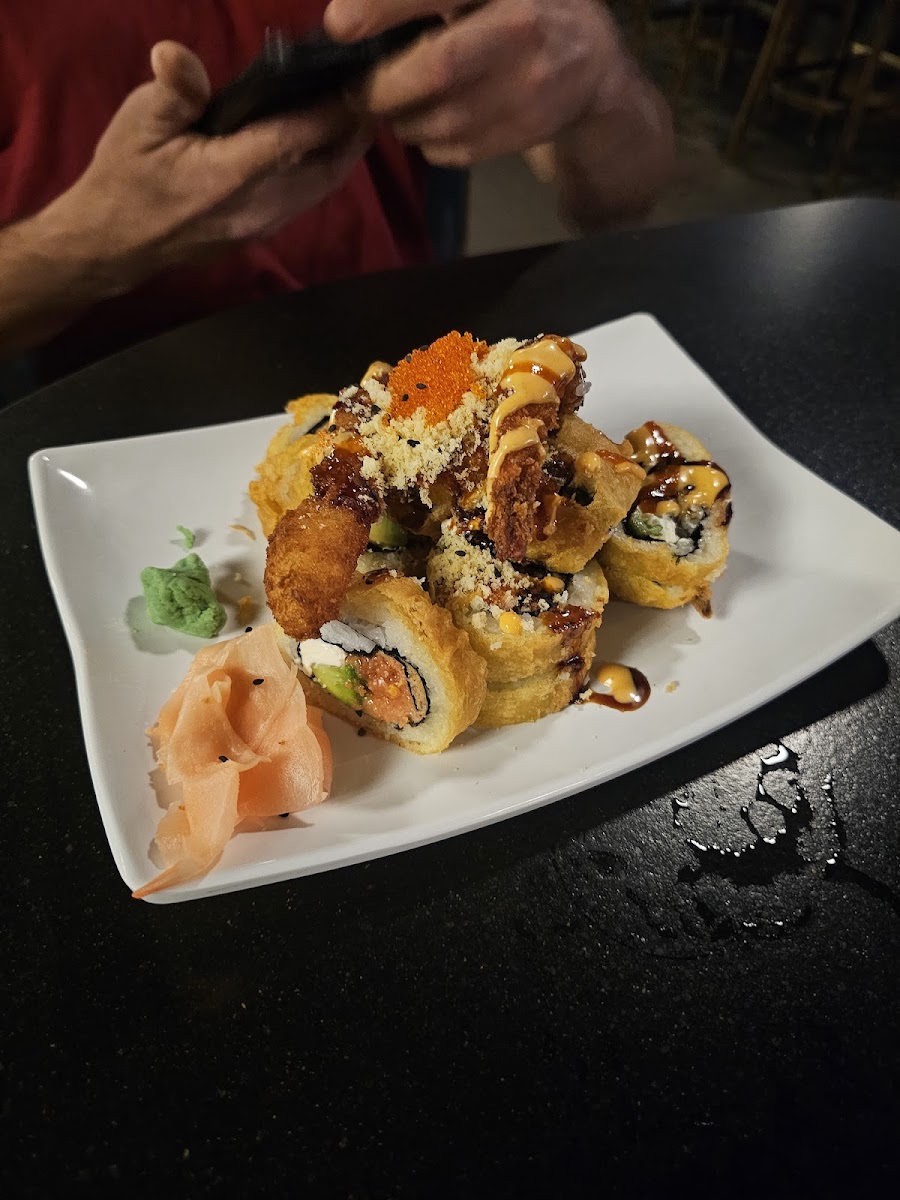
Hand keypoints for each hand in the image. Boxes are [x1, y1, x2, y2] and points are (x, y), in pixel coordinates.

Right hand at [45, 42, 370, 291]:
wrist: (114, 245)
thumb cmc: (123, 179)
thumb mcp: (137, 123)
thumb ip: (174, 89)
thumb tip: (175, 55)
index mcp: (230, 175)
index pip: (299, 136)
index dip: (335, 108)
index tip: (360, 78)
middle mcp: (260, 207)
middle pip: (329, 167)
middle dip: (354, 129)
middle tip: (372, 90)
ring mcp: (266, 225)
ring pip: (325, 186)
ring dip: (345, 151)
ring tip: (357, 111)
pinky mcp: (265, 232)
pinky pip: (310, 197)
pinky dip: (326, 168)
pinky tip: (327, 142)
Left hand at [323, 0, 630, 167]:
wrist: (591, 62)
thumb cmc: (522, 4)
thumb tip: (348, 15)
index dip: (383, 6)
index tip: (339, 24)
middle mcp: (524, 28)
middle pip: (437, 68)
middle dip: (383, 85)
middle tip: (356, 89)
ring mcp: (531, 86)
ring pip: (441, 119)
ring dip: (401, 119)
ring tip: (391, 104)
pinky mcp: (526, 130)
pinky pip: (455, 149)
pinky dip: (427, 141)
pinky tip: (427, 121)